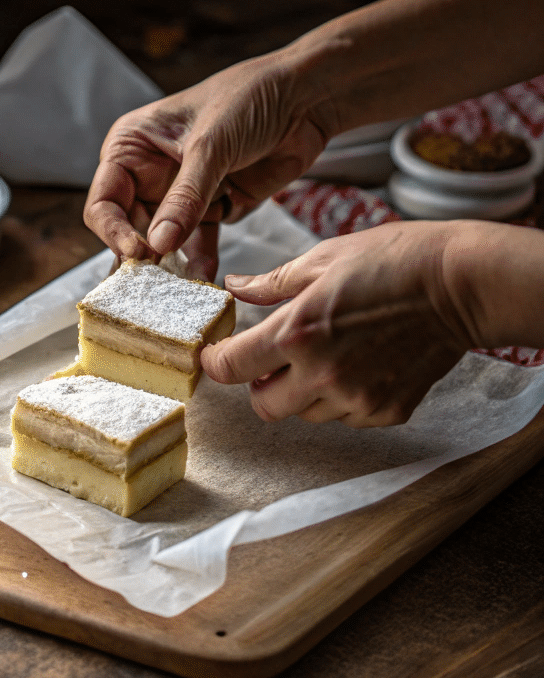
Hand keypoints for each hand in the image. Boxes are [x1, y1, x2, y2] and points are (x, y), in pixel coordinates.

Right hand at [83, 50, 334, 278]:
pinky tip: (205, 279)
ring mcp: (179, 195)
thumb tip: (158, 245)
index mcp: (130, 147)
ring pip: (162, 242)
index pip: (104, 201)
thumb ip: (185, 197)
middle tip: (152, 285)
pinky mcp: (211, 210)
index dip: (113, 230)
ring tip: (177, 292)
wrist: (305, 98)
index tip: (137, 252)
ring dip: (169, 267)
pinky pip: (198, 245)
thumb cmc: (249, 98)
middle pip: (128, 228)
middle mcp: (148, 173)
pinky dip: (201, 263)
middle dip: (140, 256)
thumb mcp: (211, 145)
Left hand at [200, 222, 473, 426]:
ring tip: (328, 354)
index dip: (216, 361)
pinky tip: (358, 365)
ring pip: (305, 413)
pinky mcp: (388, 411)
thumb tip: (234, 287)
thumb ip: (271, 284)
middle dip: (259, 384)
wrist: (461, 284)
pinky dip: (341, 398)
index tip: (219, 353)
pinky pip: (345, 417)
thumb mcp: (322, 260)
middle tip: (273, 359)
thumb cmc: (391, 260)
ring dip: (302, 391)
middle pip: (263, 405)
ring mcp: (358, 398)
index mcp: (297, 332)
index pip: (231, 368)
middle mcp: (323, 374)